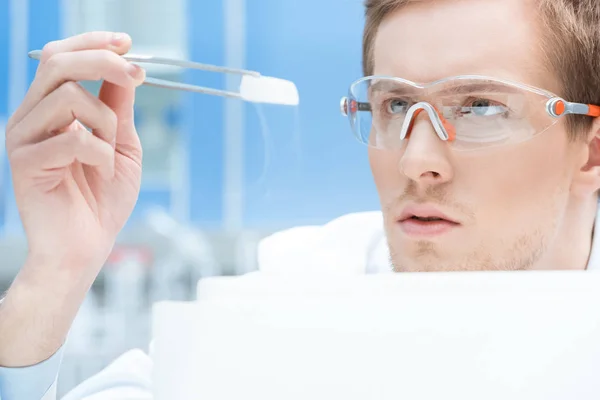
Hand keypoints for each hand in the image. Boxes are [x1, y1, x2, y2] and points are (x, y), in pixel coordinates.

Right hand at [7, 31, 144, 275]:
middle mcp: (31, 117)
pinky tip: (101, 172)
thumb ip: (119, 107)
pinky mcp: (25, 163)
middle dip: (104, 61)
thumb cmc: (103, 199)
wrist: (87, 246)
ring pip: (69, 96)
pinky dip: (102, 154)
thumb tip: (126, 67)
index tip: (127, 42)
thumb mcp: (121, 145)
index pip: (61, 57)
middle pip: (58, 62)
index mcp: (51, 109)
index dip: (93, 42)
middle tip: (135, 75)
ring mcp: (23, 138)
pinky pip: (73, 138)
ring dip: (108, 123)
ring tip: (111, 154)